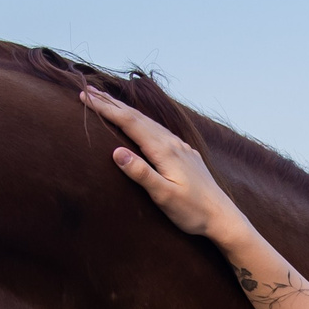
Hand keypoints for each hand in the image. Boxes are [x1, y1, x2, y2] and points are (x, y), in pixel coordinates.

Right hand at [82, 87, 246, 240]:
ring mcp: (181, 147)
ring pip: (149, 122)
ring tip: (108, 103)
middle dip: (112, 104)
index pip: (130, 123)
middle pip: (138, 117)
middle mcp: (173, 143)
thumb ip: (141, 173)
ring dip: (127, 111)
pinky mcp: (185, 154)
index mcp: (165, 150)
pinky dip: (142, 122)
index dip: (107, 109)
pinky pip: (159, 130)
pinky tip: (141, 123)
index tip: (86, 98)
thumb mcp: (164, 196)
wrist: (223, 217)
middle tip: (89, 92)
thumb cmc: (192, 211)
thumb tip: (116, 152)